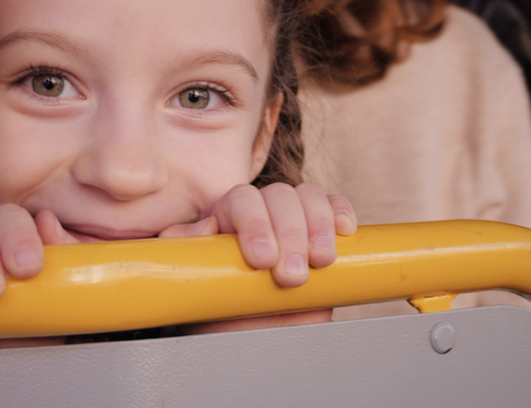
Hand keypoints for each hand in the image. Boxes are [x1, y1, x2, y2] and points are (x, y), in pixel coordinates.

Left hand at [160, 182, 355, 334]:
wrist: (250, 335)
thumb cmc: (220, 306)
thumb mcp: (193, 283)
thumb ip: (185, 249)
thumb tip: (206, 225)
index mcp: (227, 216)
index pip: (242, 200)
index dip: (255, 225)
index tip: (262, 260)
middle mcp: (262, 212)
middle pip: (279, 196)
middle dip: (290, 235)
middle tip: (292, 276)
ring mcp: (294, 218)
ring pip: (308, 196)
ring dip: (318, 226)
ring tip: (321, 261)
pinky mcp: (322, 231)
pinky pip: (334, 206)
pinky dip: (341, 213)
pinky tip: (344, 231)